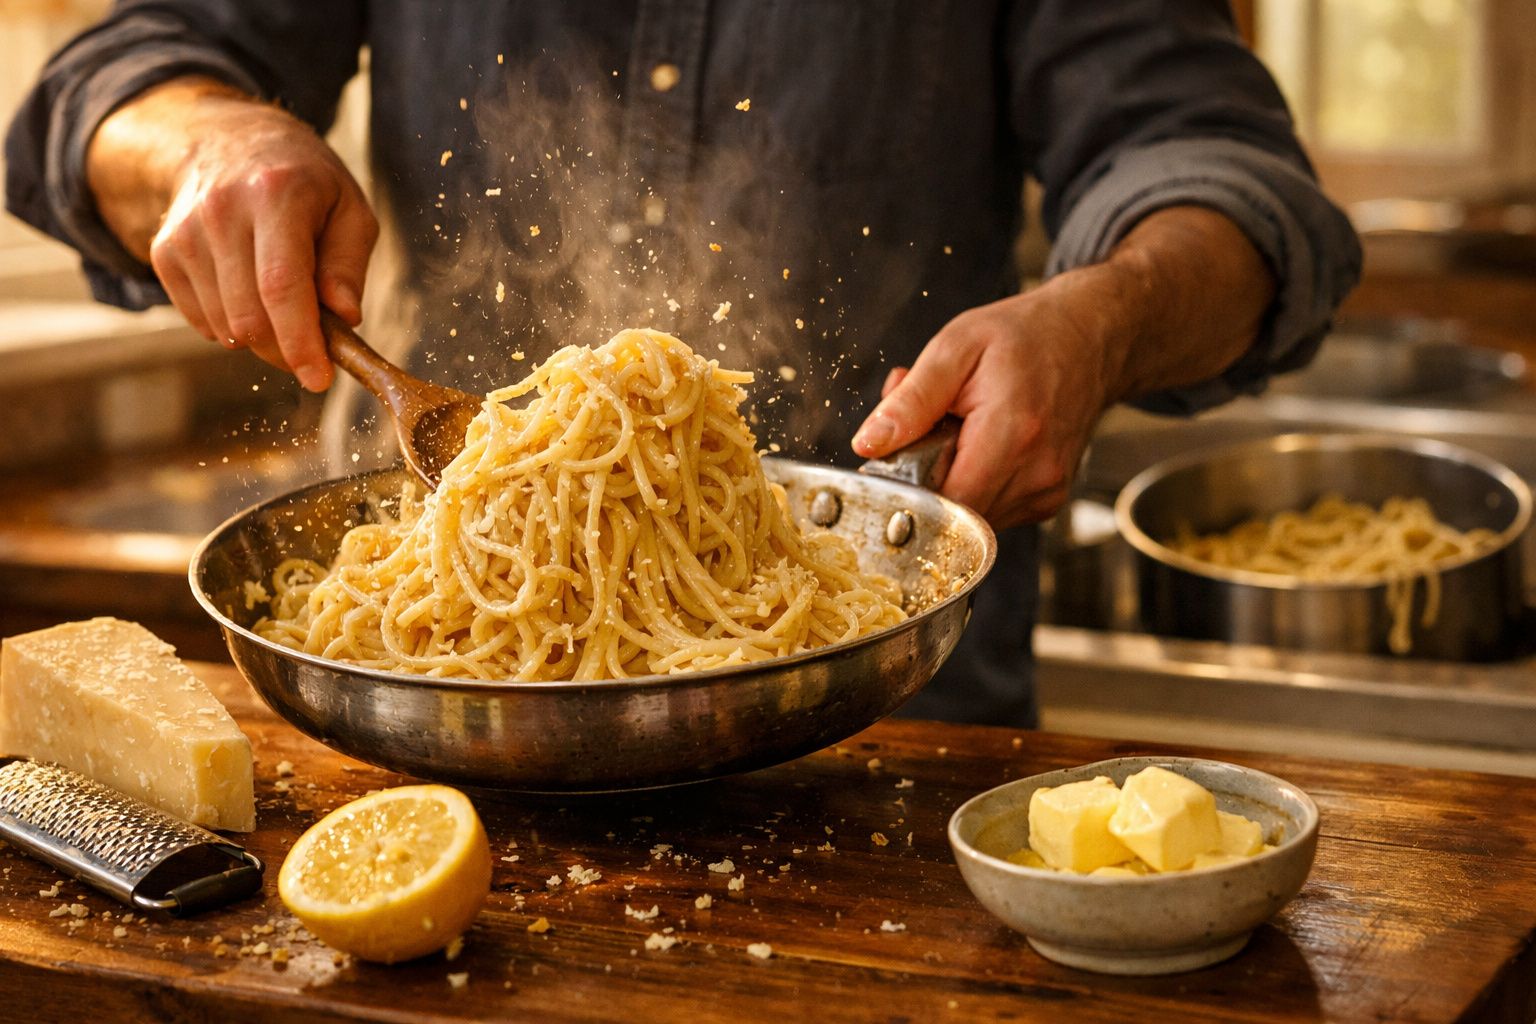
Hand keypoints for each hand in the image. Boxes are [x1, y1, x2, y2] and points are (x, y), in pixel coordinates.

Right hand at [88, 77, 376, 390]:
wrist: (228, 141)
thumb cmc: (304, 182)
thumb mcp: (349, 208)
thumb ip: (349, 264)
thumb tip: (344, 317)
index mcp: (276, 195)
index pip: (282, 286)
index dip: (300, 342)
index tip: (319, 379)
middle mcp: (222, 212)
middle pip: (251, 318)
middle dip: (287, 350)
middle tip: (315, 347)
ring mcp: (185, 233)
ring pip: (226, 328)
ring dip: (263, 339)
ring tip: (284, 306)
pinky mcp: (165, 253)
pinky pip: (202, 322)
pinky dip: (233, 327)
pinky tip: (250, 294)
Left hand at [851, 207, 1273, 527]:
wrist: (1092, 336)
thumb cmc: (1025, 335)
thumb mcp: (956, 348)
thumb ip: (911, 401)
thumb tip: (868, 445)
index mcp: (1014, 434)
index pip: (946, 505)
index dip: (909, 492)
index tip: (895, 460)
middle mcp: (1037, 474)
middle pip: (953, 514)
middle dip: (925, 478)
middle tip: (928, 425)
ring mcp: (1046, 492)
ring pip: (969, 517)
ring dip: (948, 479)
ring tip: (957, 428)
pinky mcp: (1047, 500)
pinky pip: (989, 510)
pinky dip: (972, 482)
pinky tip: (977, 443)